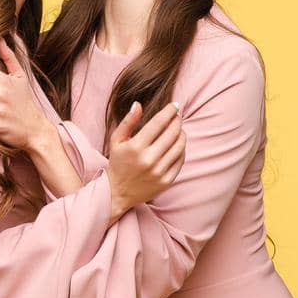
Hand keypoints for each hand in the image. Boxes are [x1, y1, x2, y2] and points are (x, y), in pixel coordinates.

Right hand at [106, 101, 184, 218]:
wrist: (117, 193)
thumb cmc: (118, 163)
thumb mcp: (116, 141)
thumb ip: (128, 121)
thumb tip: (138, 104)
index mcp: (136, 147)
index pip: (159, 123)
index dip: (169, 111)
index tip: (175, 105)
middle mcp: (148, 159)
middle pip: (172, 133)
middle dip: (177, 121)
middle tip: (177, 116)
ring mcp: (159, 172)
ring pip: (179, 146)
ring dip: (181, 134)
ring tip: (178, 129)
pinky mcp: (166, 181)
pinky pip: (180, 160)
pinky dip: (181, 150)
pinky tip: (177, 145)